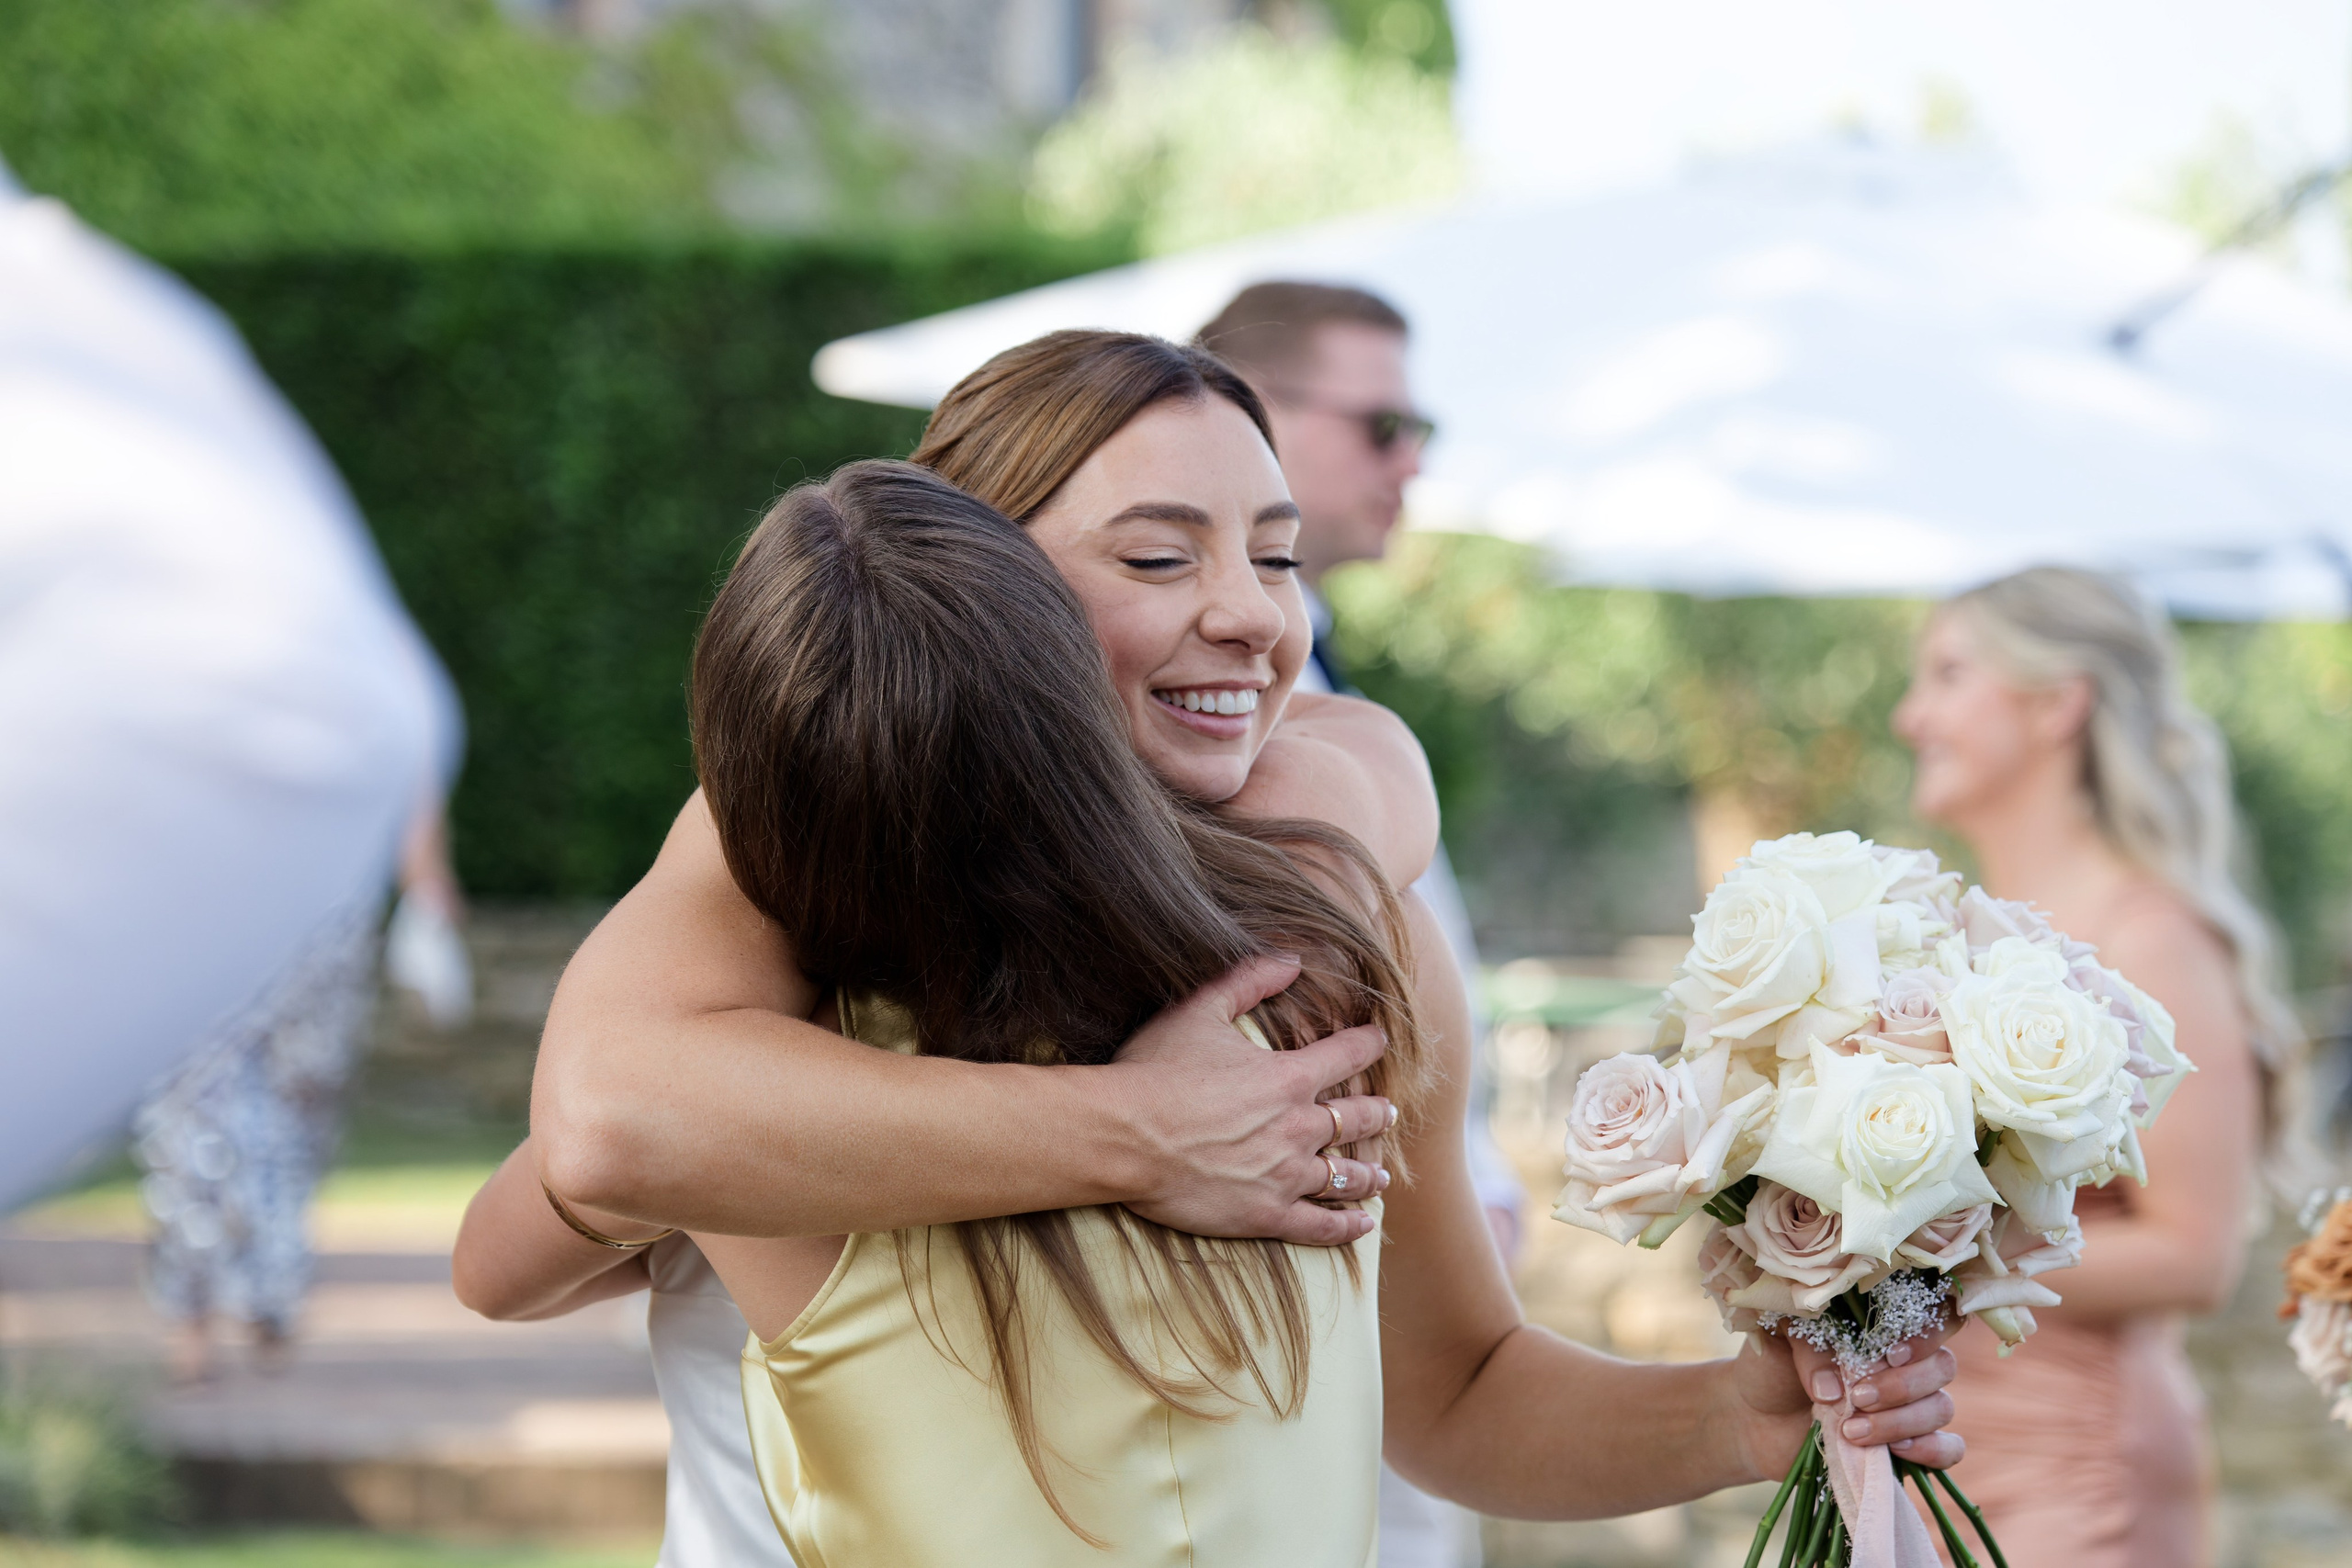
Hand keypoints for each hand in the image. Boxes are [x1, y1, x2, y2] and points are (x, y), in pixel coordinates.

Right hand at [1109, 954, 1393, 1246]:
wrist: (1123, 1136)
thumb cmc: (1154, 1070)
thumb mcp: (1199, 1009)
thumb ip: (1249, 980)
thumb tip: (1291, 958)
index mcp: (1288, 1077)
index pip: (1347, 1055)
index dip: (1367, 1044)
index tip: (1379, 1039)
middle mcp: (1298, 1127)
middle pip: (1357, 1119)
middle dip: (1377, 1114)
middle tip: (1387, 1113)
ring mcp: (1285, 1175)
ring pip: (1345, 1177)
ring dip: (1368, 1175)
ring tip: (1382, 1178)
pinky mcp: (1265, 1215)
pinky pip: (1320, 1226)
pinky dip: (1345, 1228)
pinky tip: (1361, 1228)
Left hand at [1727, 1323, 1964, 1479]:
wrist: (1756, 1417)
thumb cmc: (1774, 1366)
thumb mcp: (1781, 1340)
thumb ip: (1810, 1349)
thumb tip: (1834, 1389)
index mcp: (1880, 1327)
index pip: (1934, 1317)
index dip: (1926, 1335)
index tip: (1889, 1353)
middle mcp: (1905, 1363)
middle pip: (1942, 1366)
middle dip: (1902, 1386)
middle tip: (1858, 1397)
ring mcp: (1911, 1405)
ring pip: (1942, 1407)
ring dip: (1902, 1421)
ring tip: (1853, 1429)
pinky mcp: (1909, 1444)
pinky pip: (1950, 1449)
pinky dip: (1931, 1450)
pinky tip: (1896, 1450)